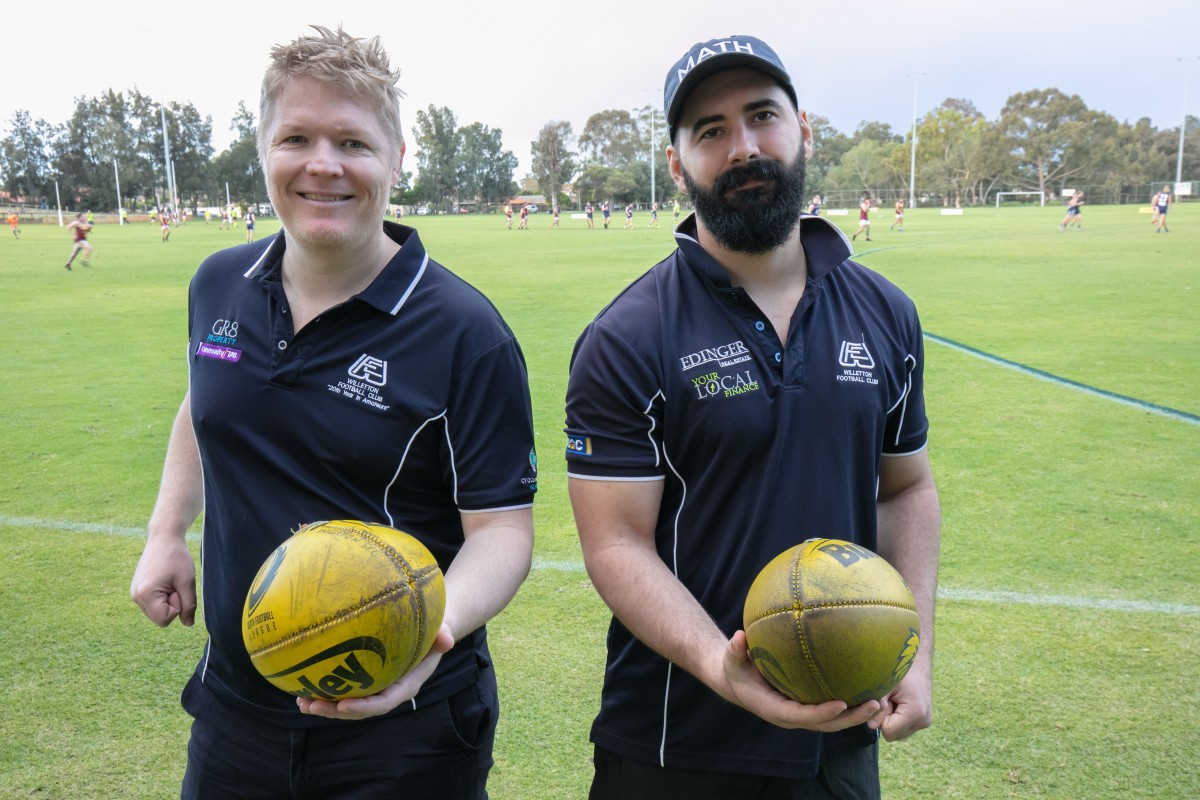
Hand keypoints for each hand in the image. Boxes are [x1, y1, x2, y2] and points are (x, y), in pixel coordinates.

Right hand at [130, 534, 196, 626]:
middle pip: (160, 618)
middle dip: (172, 604)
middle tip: (173, 583)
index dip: (177, 607)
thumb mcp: (187, 581)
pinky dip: (162, 597)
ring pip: (157, 613)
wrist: (163, 538)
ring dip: (167, 601)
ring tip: (168, 581)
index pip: (164, 620)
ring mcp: (134, 594)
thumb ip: (189, 605)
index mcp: (145, 595)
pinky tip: (164, 581)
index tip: (177, 587)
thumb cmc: (177, 557)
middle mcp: (135, 597)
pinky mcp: (136, 590)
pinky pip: (153, 605)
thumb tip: (188, 624)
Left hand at [297, 624, 454, 720]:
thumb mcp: (442, 630)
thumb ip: (444, 635)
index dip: (363, 707)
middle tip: (311, 705)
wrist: (431, 631)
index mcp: (406, 685)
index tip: (343, 704)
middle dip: (335, 710)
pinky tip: (302, 683)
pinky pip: (343, 688)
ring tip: (300, 702)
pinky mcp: (365, 679)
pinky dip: (323, 688)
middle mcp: (388, 690)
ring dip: (324, 705)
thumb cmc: (435, 629)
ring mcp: (375, 687)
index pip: (384, 703)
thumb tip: (447, 640)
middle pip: (360, 709)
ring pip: (348, 702)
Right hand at [722, 631, 880, 731]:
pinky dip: (850, 706)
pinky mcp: (807, 707)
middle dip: (852, 718)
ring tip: (882, 701)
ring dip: (857, 715)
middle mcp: (791, 717)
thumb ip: (735, 650)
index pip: (803, 716)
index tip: (841, 704)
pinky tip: (867, 690)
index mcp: (775, 709)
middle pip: (827, 725)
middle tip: (875, 704)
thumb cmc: (735, 669)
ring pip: (833, 722)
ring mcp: (801, 714)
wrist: (736, 683)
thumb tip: (739, 637)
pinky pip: (832, 711)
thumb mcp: (731, 659)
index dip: (823, 713)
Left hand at [867, 663, 932, 740]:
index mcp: (915, 713)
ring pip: (898, 734)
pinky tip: (899, 704)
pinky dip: (897, 720)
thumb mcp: (885, 686)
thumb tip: (870, 726)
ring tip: (894, 701)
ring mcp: (925, 723)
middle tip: (888, 700)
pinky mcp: (924, 722)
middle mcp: (923, 721)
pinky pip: (904, 729)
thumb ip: (877, 707)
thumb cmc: (900, 670)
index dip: (880, 718)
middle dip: (885, 720)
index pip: (888, 731)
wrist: (918, 662)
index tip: (883, 702)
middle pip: (893, 735)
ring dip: (891, 721)